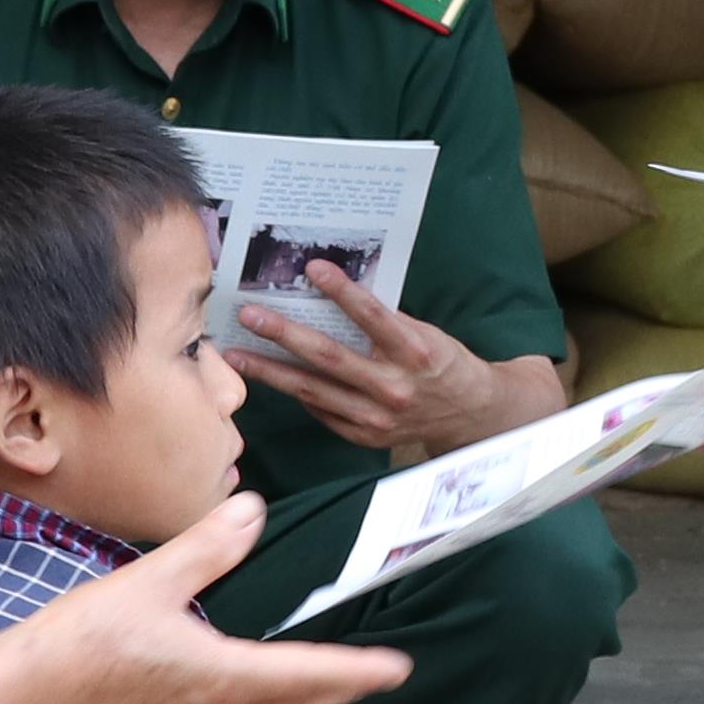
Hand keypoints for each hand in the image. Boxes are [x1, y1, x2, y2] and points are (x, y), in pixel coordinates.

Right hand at [0, 494, 404, 703]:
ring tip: (328, 692)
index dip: (358, 673)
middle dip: (340, 692)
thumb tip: (251, 508)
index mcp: (220, 676)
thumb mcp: (147, 581)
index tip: (396, 669)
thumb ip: (206, 548)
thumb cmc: (78, 642)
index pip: (308, 675)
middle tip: (374, 677)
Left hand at [224, 271, 506, 456]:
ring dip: (270, 370)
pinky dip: (295, 392)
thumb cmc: (442, 363)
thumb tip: (332, 294)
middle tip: (249, 315)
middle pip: (330, 357)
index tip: (313, 267)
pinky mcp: (364, 436)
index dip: (343, 292)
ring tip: (235, 354)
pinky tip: (269, 376)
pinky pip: (321, 410)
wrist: (468, 416)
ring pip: (313, 390)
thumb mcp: (425, 334)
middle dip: (284, 334)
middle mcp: (393, 387)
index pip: (373, 316)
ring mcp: (376, 417)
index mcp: (415, 352)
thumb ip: (384, 321)